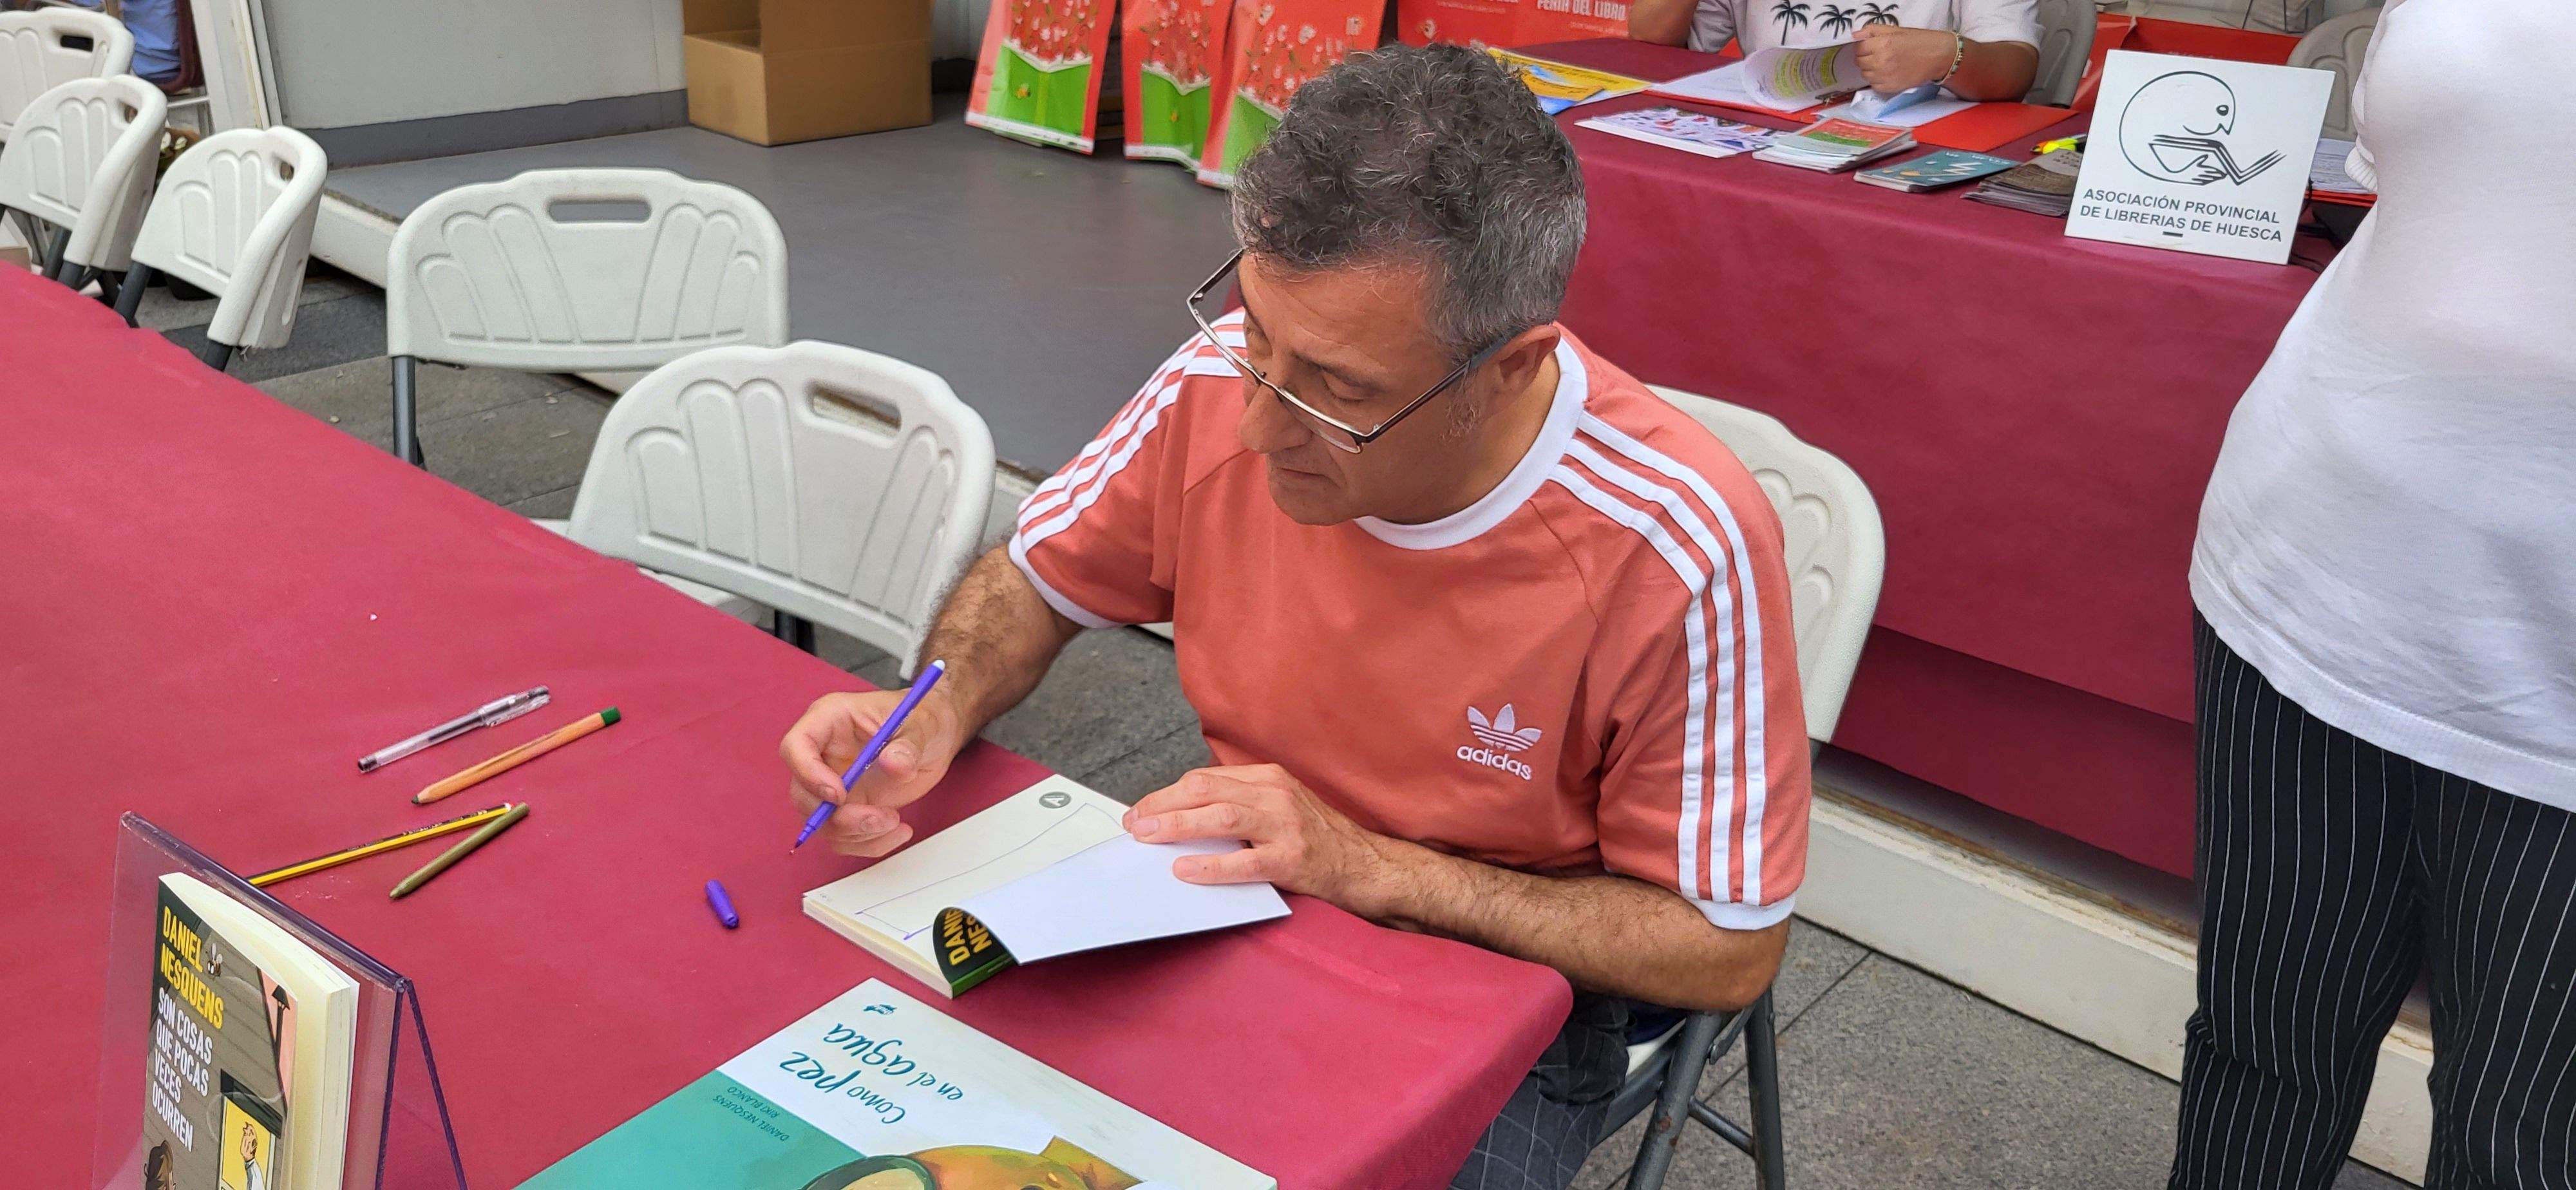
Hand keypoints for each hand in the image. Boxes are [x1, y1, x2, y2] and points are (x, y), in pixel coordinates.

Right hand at [779, 687, 963, 856]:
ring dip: (857, 834)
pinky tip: (898, 832)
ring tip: (896, 822)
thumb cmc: (921, 720)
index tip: (840, 795)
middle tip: (879, 818)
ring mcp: (832, 784)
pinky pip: (843, 837)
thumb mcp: (922, 725)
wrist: (934, 738)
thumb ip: (908, 746)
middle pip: (802, 794)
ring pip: (821, 823)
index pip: (795, 746)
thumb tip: (893, 764)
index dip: (808, 774)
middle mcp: (823, 754)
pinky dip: (869, 843)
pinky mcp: (848, 808)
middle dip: (838, 817)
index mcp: (829, 720)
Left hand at [1124, 764, 1398, 914]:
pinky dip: (1210, 865)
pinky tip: (1184, 869)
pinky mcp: (1292, 860)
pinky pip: (1243, 862)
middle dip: (1162, 805)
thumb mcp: (1281, 807)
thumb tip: (1183, 817)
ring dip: (1177, 825)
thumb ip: (1240, 805)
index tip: (1142, 811)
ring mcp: (1286, 826)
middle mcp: (1276, 794)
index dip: (1166, 794)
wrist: (1369, 866)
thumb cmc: (1320, 840)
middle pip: (1205, 790)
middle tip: (1133, 824)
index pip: (1205, 779)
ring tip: (1147, 838)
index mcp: (1268, 778)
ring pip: (1220, 817)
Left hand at [1852, 24, 1958, 92]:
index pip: (1859, 48)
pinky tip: (1887, 74)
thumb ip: (1872, 31)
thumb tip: (1855, 36)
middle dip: (1866, 57)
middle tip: (1878, 54)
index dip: (1864, 46)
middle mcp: (1881, 61)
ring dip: (1871, 69)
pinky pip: (1874, 85)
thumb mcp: (1896, 29)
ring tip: (1884, 64)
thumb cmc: (1918, 41)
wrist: (1937, 57)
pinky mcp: (1890, 88)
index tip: (1871, 46)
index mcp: (1882, 44)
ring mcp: (1884, 76)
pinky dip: (1877, 80)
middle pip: (1860, 62)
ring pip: (1865, 75)